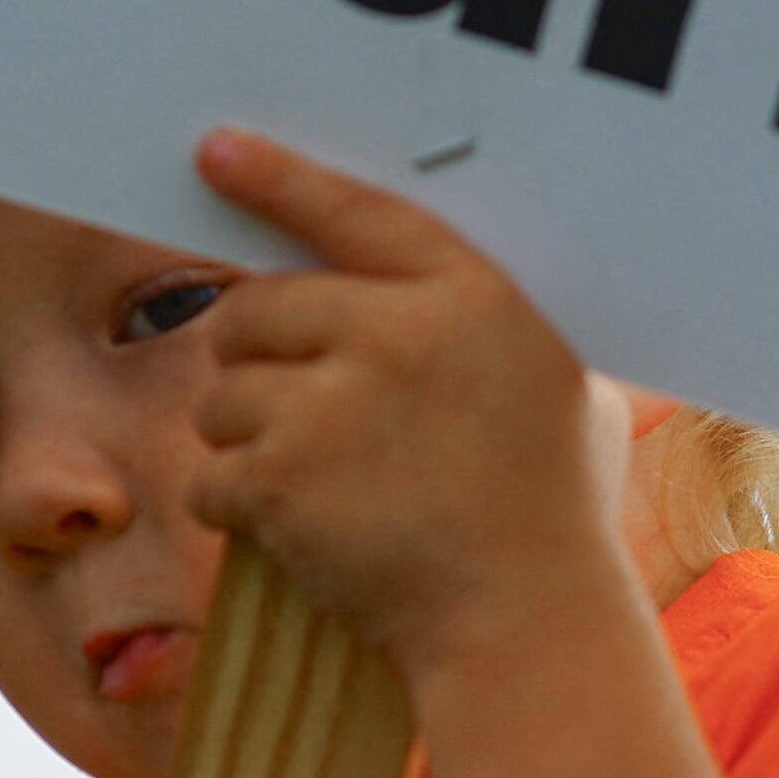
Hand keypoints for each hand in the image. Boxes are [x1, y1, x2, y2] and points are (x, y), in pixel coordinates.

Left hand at [185, 129, 636, 680]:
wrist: (528, 626)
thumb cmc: (555, 519)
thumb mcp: (567, 392)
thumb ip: (495, 336)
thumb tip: (442, 303)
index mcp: (472, 297)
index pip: (356, 213)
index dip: (280, 181)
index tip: (217, 151)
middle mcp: (398, 334)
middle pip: (258, 307)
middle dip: (257, 360)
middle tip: (295, 415)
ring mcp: (334, 405)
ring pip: (221, 394)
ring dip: (244, 439)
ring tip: (316, 487)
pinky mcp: (282, 479)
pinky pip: (211, 474)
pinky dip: (234, 507)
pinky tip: (291, 534)